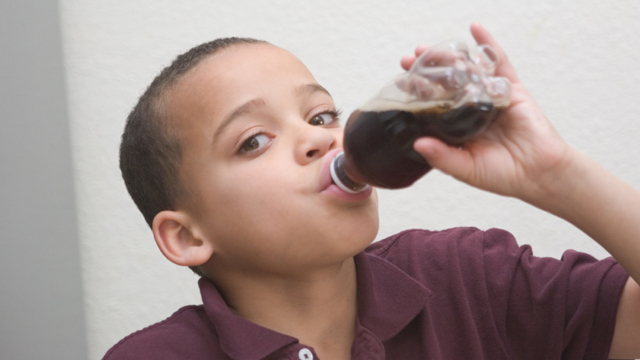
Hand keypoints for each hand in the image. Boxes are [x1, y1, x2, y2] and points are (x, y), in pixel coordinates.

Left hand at [404, 23, 574, 202]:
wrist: (539, 174)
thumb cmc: (502, 175)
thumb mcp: (465, 169)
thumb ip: (442, 157)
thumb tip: (417, 142)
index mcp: (457, 127)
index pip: (433, 105)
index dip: (418, 92)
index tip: (401, 81)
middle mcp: (471, 110)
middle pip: (446, 84)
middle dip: (427, 70)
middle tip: (409, 59)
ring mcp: (491, 98)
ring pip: (467, 71)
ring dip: (448, 56)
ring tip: (427, 48)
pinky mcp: (512, 90)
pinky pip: (499, 62)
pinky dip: (488, 44)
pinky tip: (475, 28)